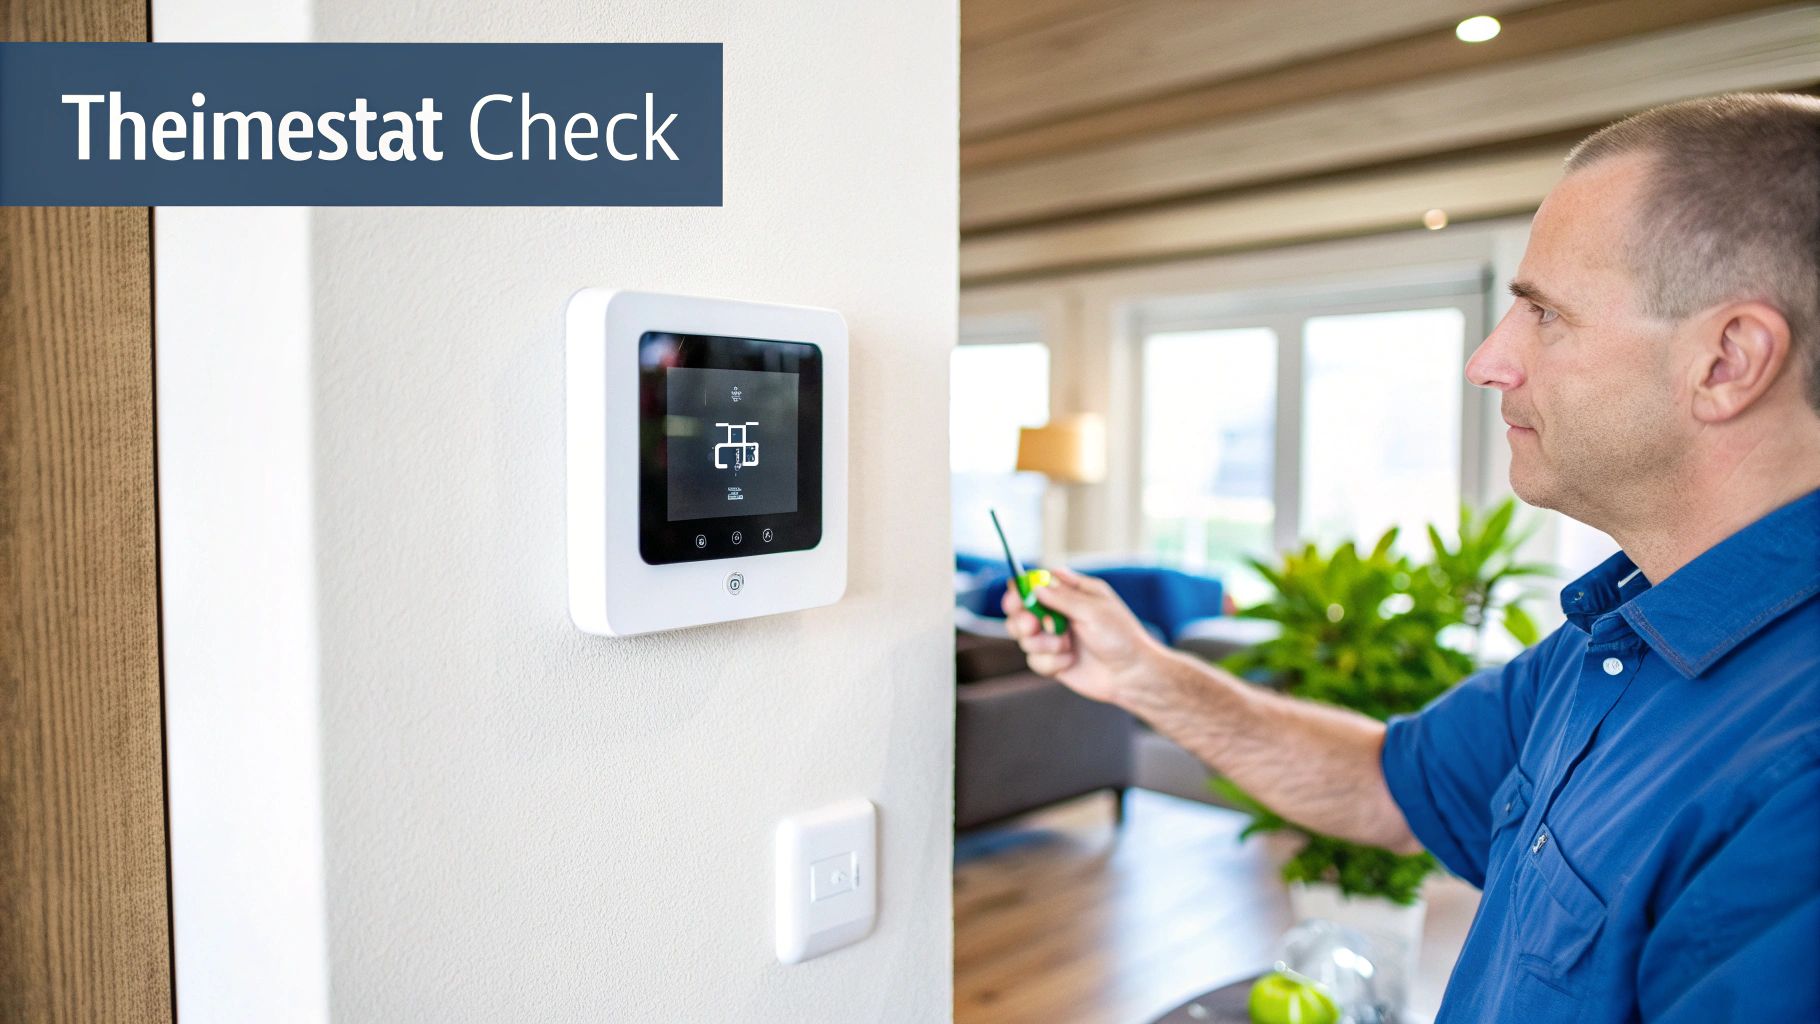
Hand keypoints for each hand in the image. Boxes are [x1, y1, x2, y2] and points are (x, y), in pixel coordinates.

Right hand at [1001, 567, 1164, 705]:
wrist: (1131, 675)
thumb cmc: (1121, 637)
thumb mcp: (1094, 611)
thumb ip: (1062, 598)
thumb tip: (1035, 587)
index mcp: (1070, 593)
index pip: (1034, 584)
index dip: (1020, 590)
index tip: (1016, 598)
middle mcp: (1057, 614)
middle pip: (1019, 610)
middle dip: (1022, 619)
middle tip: (1032, 625)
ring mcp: (1053, 638)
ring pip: (1024, 638)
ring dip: (1042, 643)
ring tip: (1066, 646)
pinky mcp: (1052, 661)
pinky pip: (1034, 660)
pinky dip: (1051, 662)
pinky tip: (1070, 662)